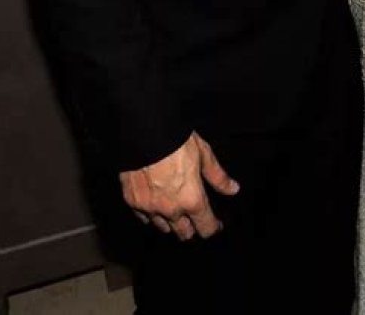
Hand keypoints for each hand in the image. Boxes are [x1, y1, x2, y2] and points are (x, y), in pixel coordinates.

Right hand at [120, 131, 239, 241]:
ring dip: (171, 222)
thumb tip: (232, 189)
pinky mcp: (132, 201)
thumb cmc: (176, 140)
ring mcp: (149, 207)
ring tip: (175, 210)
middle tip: (194, 217)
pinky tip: (155, 204)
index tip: (215, 224)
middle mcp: (170, 209)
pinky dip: (151, 214)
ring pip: (163, 227)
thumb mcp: (204, 154)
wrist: (144, 131)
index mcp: (191, 199)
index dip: (213, 227)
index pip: (206, 227)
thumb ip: (218, 176)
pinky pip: (144, 217)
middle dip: (192, 227)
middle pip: (184, 233)